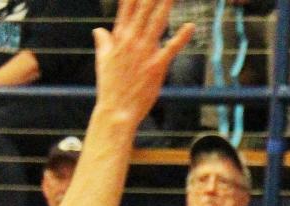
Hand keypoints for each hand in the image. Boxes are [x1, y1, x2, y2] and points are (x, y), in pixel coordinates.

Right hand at [93, 0, 195, 129]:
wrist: (116, 111)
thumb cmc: (110, 88)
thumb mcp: (102, 61)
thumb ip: (103, 42)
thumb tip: (99, 30)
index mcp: (118, 38)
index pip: (127, 7)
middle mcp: (131, 40)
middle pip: (144, 9)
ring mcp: (144, 52)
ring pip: (157, 22)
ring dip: (166, 5)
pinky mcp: (156, 66)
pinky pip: (171, 48)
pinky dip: (181, 37)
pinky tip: (190, 26)